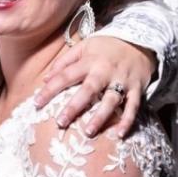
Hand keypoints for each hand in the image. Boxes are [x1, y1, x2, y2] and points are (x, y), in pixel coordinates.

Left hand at [36, 37, 155, 137]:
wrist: (141, 41)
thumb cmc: (108, 47)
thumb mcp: (85, 46)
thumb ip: (65, 61)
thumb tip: (45, 79)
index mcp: (90, 60)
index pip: (66, 75)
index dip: (50, 89)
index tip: (36, 104)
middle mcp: (105, 71)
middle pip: (89, 89)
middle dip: (74, 106)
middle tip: (60, 122)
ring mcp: (122, 80)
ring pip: (111, 100)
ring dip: (100, 117)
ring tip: (88, 132)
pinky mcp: (137, 88)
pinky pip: (133, 106)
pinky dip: (127, 120)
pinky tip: (120, 135)